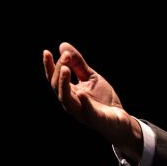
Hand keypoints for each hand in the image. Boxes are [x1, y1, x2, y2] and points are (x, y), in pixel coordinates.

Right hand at [43, 42, 142, 161]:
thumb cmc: (102, 100)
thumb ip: (78, 64)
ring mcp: (81, 112)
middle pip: (58, 87)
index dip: (49, 66)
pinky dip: (84, 103)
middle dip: (59, 70)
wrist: (120, 119)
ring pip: (66, 99)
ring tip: (65, 69)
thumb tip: (63, 46)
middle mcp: (71, 103)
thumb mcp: (90, 77)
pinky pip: (87, 112)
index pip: (54, 79)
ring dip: (64, 84)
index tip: (46, 52)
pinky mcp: (95, 119)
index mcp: (69, 93)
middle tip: (66, 56)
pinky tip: (81, 93)